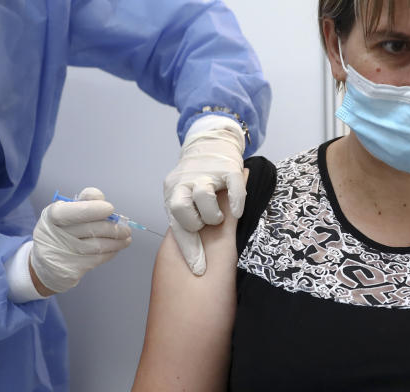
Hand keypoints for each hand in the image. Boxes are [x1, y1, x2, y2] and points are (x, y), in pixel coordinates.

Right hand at [29, 187, 130, 293]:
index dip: (93, 209)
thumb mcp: (63, 213)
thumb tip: (101, 199)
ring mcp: (62, 254)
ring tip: (126, 238)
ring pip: (97, 246)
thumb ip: (82, 203)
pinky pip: (97, 259)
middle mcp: (54, 235)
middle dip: (113, 228)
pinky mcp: (70, 269)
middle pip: (90, 229)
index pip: (71, 211)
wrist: (46, 265)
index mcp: (51, 216)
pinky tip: (116, 248)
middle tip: (126, 229)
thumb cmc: (59, 232)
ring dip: (117, 242)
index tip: (110, 208)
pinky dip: (110, 252)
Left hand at [164, 115, 245, 275]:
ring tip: (220, 216)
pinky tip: (237, 210)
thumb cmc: (199, 179)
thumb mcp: (187, 198)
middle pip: (181, 208)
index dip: (189, 249)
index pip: (176, 225)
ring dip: (213, 213)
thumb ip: (188, 219)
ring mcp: (205, 172)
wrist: (211, 141)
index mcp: (172, 193)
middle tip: (207, 225)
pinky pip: (233, 187)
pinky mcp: (226, 166)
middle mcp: (184, 182)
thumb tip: (194, 259)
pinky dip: (237, 201)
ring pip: (204, 196)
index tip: (199, 269)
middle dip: (196, 223)